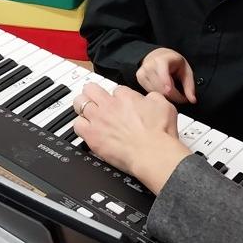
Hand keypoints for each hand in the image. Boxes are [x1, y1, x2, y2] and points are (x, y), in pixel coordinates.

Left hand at [72, 83, 189, 192]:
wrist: (152, 153)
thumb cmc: (160, 134)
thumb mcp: (165, 105)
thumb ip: (153, 97)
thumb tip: (149, 98)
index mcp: (126, 96)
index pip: (115, 89)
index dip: (118, 97)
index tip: (120, 104)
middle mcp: (109, 105)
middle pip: (91, 89)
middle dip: (93, 93)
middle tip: (96, 100)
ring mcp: (98, 119)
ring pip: (79, 103)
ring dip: (83, 107)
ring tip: (87, 113)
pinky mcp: (91, 135)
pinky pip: (77, 125)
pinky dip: (80, 126)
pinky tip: (87, 130)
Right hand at [136, 47, 196, 103]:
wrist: (157, 55)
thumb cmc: (173, 62)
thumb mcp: (185, 70)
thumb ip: (189, 86)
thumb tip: (192, 100)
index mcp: (161, 61)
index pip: (166, 83)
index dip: (175, 94)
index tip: (184, 98)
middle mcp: (149, 66)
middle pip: (161, 90)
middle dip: (173, 97)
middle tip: (180, 97)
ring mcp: (142, 72)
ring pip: (155, 93)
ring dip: (166, 96)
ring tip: (172, 91)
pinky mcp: (139, 78)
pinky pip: (150, 92)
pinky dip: (159, 94)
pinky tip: (163, 89)